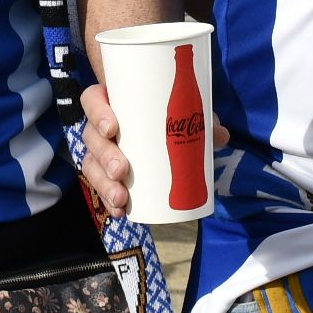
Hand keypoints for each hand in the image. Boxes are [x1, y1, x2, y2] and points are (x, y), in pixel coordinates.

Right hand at [74, 77, 228, 219]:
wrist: (160, 128)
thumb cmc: (166, 114)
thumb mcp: (182, 113)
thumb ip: (201, 120)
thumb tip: (221, 135)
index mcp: (113, 101)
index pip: (92, 100)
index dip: (97, 113)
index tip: (113, 128)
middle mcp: (101, 126)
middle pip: (91, 137)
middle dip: (104, 156)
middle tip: (122, 170)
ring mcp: (101, 150)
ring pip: (91, 164)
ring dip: (103, 183)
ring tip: (121, 197)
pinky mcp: (106, 173)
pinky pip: (100, 186)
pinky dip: (108, 200)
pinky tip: (119, 211)